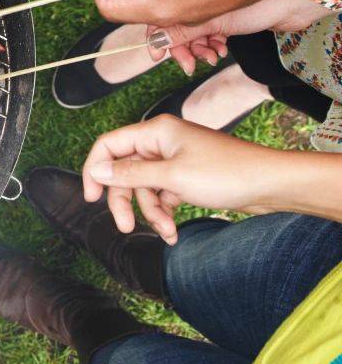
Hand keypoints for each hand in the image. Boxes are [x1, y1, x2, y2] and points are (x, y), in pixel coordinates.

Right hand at [82, 115, 285, 243]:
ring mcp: (174, 160)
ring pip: (144, 187)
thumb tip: (96, 171)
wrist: (271, 184)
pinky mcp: (187, 177)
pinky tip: (173, 232)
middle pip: (125, 171)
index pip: (109, 145)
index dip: (94, 169)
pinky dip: (165, 212)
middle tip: (126, 227)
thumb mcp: (172, 177)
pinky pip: (163, 194)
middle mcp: (161, 143)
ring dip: (151, 212)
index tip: (92, 198)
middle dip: (125, 201)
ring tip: (167, 232)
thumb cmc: (225, 173)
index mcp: (155, 132)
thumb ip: (130, 174)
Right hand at [148, 0, 333, 74]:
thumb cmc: (256, 3)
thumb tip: (155, 42)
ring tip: (211, 58)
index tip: (158, 56)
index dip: (157, 37)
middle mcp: (198, 0)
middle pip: (176, 27)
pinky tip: (221, 51)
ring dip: (198, 49)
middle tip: (190, 65)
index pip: (161, 16)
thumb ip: (181, 31)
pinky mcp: (228, 17)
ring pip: (194, 33)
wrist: (293, 2)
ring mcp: (213, 8)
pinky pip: (210, 34)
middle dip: (181, 48)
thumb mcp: (212, 23)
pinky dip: (212, 45)